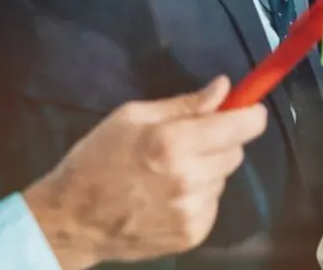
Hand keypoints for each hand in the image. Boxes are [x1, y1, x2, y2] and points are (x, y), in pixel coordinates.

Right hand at [23, 77, 267, 268]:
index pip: (239, 127)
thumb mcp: (132, 117)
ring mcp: (191, 211)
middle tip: (190, 141)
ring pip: (223, 178)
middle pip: (236, 152)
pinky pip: (212, 204)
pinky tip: (168, 196)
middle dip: (221, 141)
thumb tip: (224, 88)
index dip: (250, 115)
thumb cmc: (97, 158)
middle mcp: (189, 178)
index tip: (250, 110)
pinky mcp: (192, 234)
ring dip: (207, 170)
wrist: (72, 220)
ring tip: (170, 172)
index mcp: (173, 143)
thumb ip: (184, 104)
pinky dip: (198, 196)